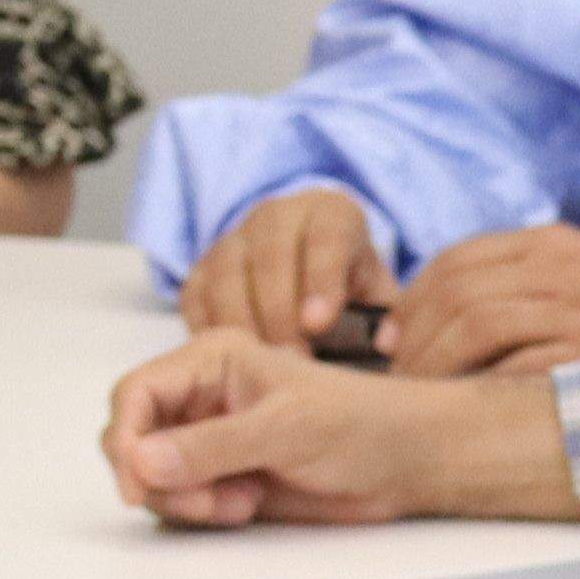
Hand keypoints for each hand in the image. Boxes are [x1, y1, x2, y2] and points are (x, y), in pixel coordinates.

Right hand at [103, 331, 573, 529]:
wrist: (407, 461)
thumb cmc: (363, 425)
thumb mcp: (286, 429)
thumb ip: (212, 444)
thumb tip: (143, 459)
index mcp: (213, 359)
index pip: (136, 392)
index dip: (125, 437)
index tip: (138, 482)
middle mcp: (204, 395)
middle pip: (133, 437)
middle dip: (155, 477)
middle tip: (202, 503)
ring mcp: (211, 438)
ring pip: (152, 475)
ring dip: (182, 499)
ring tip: (237, 502)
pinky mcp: (223, 475)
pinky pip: (180, 499)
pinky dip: (200, 511)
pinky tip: (246, 505)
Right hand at [179, 187, 396, 343]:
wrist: (304, 257)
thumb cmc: (345, 281)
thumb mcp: (375, 291)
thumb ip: (382, 316)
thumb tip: (383, 343)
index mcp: (329, 214)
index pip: (325, 239)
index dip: (320, 280)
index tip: (318, 324)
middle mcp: (276, 217)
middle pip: (270, 256)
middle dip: (279, 311)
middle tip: (293, 358)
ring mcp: (232, 240)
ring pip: (226, 274)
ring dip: (243, 322)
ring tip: (262, 363)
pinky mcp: (201, 269)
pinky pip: (196, 297)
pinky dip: (208, 328)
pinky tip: (230, 358)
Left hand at [383, 224, 579, 378]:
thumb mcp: (576, 271)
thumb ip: (513, 279)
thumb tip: (425, 314)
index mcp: (550, 244)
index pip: (456, 260)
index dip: (412, 301)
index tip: (390, 336)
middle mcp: (560, 269)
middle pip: (458, 292)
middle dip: (414, 336)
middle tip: (395, 372)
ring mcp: (578, 310)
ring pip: (478, 323)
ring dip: (435, 361)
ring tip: (420, 393)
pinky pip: (517, 365)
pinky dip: (480, 385)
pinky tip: (464, 405)